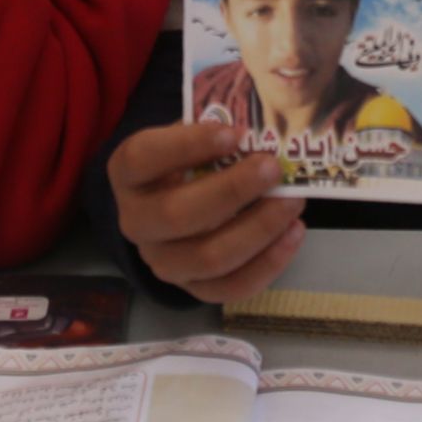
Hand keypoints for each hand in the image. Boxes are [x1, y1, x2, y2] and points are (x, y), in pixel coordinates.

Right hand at [105, 120, 301, 300]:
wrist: (176, 208)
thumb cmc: (188, 163)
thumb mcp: (190, 139)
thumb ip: (214, 136)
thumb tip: (256, 137)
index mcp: (128, 174)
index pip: (143, 158)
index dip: (188, 145)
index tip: (234, 134)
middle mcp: (135, 222)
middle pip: (177, 215)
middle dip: (232, 190)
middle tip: (272, 168)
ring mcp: (161, 261)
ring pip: (208, 257)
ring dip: (258, 228)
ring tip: (292, 201)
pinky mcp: (192, 287)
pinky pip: (231, 286)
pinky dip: (268, 262)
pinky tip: (294, 232)